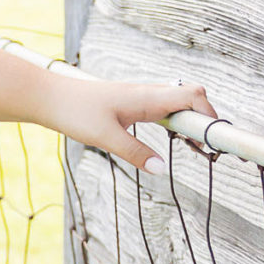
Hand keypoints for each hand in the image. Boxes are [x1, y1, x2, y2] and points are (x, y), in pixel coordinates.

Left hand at [46, 71, 216, 172]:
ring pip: (179, 102)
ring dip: (191, 121)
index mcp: (147, 97)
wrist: (49, 97)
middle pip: (192, 97)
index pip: (193, 96)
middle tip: (208, 148)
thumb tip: (161, 169)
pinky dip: (176, 120)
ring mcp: (141, 97)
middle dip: (206, 120)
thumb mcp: (105, 137)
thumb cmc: (74, 112)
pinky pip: (164, 107)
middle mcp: (148, 93)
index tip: (214, 141)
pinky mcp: (132, 103)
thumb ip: (134, 153)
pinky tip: (173, 137)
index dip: (210, 115)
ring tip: (196, 146)